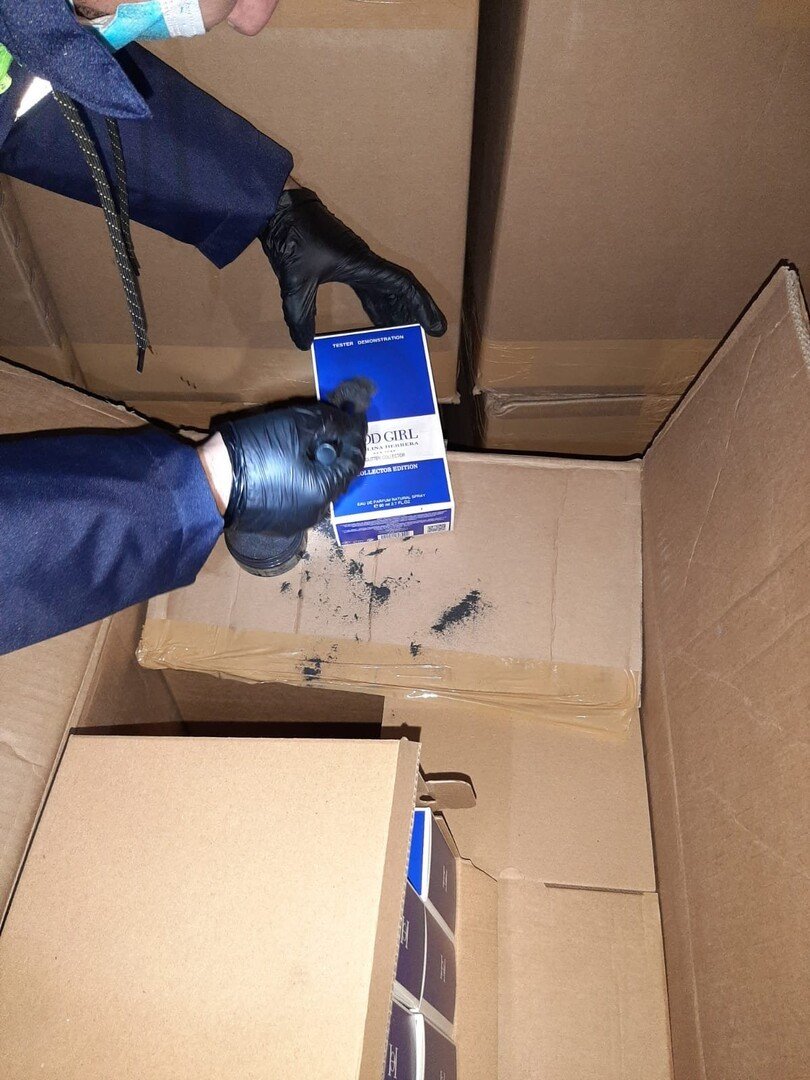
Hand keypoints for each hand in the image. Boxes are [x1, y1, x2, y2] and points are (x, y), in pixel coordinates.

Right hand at [216, 401, 366, 533]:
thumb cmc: (254, 450)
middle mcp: (315, 513)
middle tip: (332, 426)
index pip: (353, 462)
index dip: (356, 436)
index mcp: (323, 492)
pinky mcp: (278, 523)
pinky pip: (301, 497)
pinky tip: (291, 463)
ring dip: (320, 466)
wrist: (210, 481)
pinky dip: (303, 479)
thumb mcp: (295, 425)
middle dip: (337, 451)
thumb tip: (350, 423)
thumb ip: (330, 423)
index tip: (356, 416)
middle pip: (337, 476)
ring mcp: (296, 521)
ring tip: (310, 443)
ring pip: (319, 488)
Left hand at [262, 188, 446, 349]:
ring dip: (397, 311)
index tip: (435, 327)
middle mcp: (365, 262)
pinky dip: (378, 305)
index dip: (422, 307)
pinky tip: (379, 320)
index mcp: (362, 264)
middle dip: (414, 313)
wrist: (279, 208)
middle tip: (426, 336)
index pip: (403, 286)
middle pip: (400, 289)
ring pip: (385, 289)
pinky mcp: (344, 262)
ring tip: (406, 334)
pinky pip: (370, 288)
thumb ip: (300, 314)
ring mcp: (356, 261)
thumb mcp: (295, 281)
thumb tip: (304, 343)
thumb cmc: (292, 237)